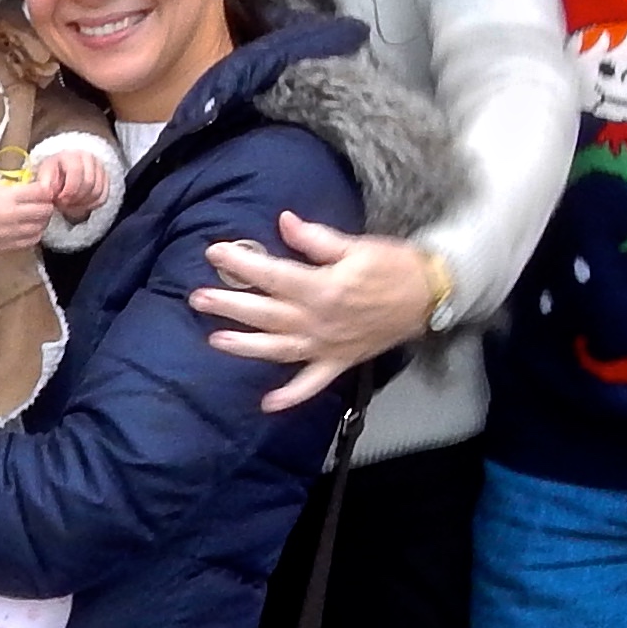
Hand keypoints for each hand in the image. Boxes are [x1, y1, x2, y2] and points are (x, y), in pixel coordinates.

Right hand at [0, 170, 63, 263]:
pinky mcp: (8, 245)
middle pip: (45, 210)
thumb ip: (15, 188)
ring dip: (42, 220)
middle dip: (46, 204)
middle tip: (41, 202)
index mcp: (7, 197)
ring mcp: (11, 233)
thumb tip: (34, 188)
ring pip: (41, 227)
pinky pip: (32, 240)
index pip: (41, 192)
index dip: (45, 189)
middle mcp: (12, 216)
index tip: (43, 189)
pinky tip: (28, 227)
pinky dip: (34, 233)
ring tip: (34, 214)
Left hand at [39, 147, 109, 222]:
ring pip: (97, 192)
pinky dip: (92, 205)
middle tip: (64, 204)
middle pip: (89, 183)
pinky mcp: (106, 179)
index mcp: (72, 155)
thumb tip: (46, 191)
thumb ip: (44, 182)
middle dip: (75, 198)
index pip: (76, 171)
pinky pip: (103, 197)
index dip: (69, 189)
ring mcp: (100, 168)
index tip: (60, 199)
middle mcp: (89, 159)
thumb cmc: (54, 173)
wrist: (64, 170)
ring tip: (70, 205)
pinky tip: (81, 206)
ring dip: (83, 203)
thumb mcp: (44, 175)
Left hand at [191, 213, 440, 411]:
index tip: (213, 253)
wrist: (430, 297)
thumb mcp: (357, 246)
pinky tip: (268, 404)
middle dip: (229, 306)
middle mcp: (318, 321)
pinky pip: (312, 383)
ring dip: (246, 347)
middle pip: (266, 314)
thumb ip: (317, 239)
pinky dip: (291, 396)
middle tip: (196, 298)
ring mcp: (326, 346)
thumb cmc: (394, 266)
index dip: (241, 263)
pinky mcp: (338, 362)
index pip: (272, 275)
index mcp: (321, 288)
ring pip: (278, 349)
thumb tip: (284, 223)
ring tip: (216, 341)